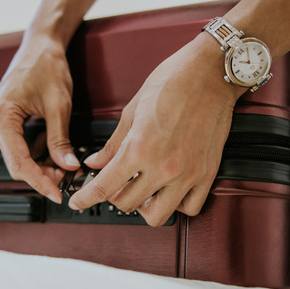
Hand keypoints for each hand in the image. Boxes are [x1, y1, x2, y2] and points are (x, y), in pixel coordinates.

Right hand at [0, 33, 79, 203]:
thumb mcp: (59, 105)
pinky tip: (55, 151)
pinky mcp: (5, 122)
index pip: (19, 162)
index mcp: (2, 116)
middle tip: (67, 178)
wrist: (40, 46)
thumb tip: (67, 166)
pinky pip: (20, 146)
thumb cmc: (46, 66)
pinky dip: (38, 153)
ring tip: (64, 164)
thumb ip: (60, 139)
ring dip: (41, 165)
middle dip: (42, 174)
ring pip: (19, 157)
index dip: (39, 181)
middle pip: (17, 164)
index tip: (57, 194)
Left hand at [68, 34, 244, 225]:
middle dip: (114, 196)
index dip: (85, 198)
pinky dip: (176, 205)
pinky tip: (169, 190)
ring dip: (144, 207)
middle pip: (127, 204)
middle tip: (115, 183)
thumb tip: (95, 163)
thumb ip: (113, 143)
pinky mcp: (207, 174)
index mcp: (139, 148)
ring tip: (143, 190)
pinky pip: (190, 208)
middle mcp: (163, 167)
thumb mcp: (132, 110)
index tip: (78, 202)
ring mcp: (187, 174)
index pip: (104, 187)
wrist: (211, 73)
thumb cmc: (172, 82)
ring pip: (157, 215)